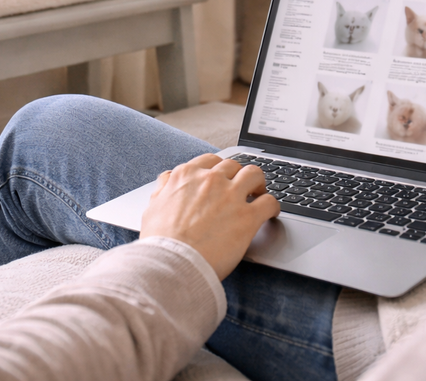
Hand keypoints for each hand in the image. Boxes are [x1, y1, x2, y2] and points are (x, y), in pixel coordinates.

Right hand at [139, 154, 279, 279]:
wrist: (171, 263)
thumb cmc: (160, 242)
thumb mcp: (153, 207)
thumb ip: (164, 189)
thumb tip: (167, 179)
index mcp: (187, 175)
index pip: (210, 161)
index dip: (219, 170)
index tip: (222, 179)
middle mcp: (211, 180)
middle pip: (234, 165)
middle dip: (239, 176)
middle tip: (241, 189)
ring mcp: (230, 196)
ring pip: (255, 174)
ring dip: (259, 183)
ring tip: (259, 195)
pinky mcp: (247, 217)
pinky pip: (269, 202)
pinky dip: (273, 207)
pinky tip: (271, 214)